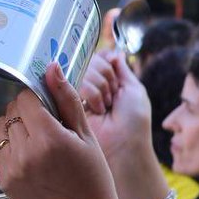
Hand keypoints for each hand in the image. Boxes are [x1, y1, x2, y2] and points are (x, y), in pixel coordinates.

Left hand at [0, 62, 130, 198]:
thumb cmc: (93, 176)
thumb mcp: (86, 134)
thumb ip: (67, 99)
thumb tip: (51, 66)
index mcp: (49, 137)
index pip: (24, 98)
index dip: (36, 99)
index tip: (49, 108)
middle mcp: (25, 152)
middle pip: (11, 111)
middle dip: (26, 112)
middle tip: (48, 128)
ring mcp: (12, 168)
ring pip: (2, 128)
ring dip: (16, 129)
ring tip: (39, 143)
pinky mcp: (4, 181)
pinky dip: (12, 148)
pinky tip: (33, 160)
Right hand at [85, 53, 154, 169]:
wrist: (124, 145)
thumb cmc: (134, 121)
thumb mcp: (134, 89)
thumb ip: (120, 68)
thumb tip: (114, 52)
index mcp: (103, 82)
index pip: (97, 58)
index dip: (106, 68)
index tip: (116, 86)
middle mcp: (88, 87)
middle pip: (89, 62)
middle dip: (106, 79)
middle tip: (112, 100)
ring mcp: (76, 96)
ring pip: (83, 71)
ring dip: (100, 89)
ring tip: (105, 108)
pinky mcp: (65, 105)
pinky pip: (75, 83)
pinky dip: (92, 94)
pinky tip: (98, 111)